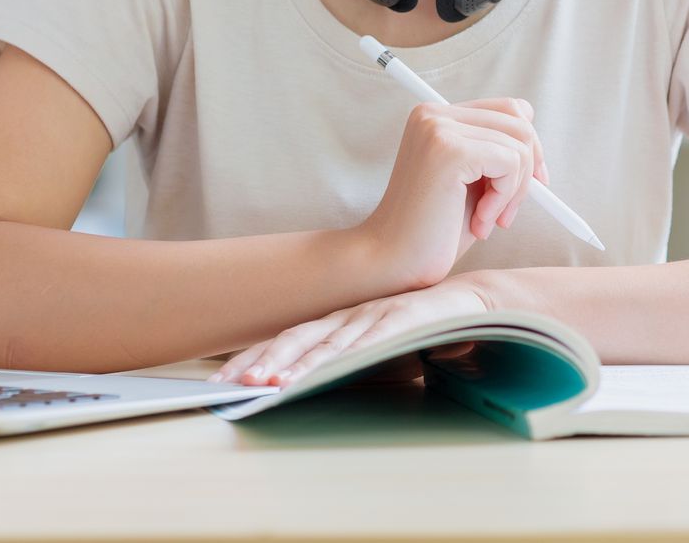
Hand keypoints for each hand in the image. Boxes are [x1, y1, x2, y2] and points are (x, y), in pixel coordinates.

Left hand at [214, 275, 492, 387]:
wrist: (471, 300)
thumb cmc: (419, 325)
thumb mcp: (374, 344)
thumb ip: (345, 359)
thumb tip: (300, 388)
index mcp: (338, 322)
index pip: (286, 341)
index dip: (252, 359)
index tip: (218, 383)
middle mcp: (349, 316)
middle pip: (296, 340)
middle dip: (260, 363)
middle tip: (228, 385)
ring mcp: (375, 315)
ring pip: (327, 344)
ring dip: (296, 366)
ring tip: (268, 386)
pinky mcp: (403, 318)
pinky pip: (370, 341)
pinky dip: (346, 356)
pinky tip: (327, 370)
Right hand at [361, 96, 549, 289]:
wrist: (392, 262)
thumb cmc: (434, 230)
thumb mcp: (472, 183)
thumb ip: (496, 154)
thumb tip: (537, 145)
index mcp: (436, 116)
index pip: (508, 109)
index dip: (529, 146)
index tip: (530, 184)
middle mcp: (433, 114)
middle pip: (520, 121)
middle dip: (528, 171)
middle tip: (506, 212)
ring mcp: (439, 128)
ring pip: (519, 145)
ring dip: (514, 192)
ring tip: (486, 220)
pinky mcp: (449, 150)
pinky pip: (511, 163)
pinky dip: (505, 198)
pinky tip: (480, 221)